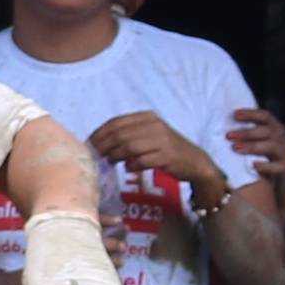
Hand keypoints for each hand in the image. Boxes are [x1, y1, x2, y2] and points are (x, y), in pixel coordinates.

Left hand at [99, 113, 231, 199]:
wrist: (195, 162)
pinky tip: (129, 168)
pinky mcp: (167, 156)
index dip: (100, 133)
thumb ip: (129, 135)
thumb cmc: (167, 148)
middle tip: (96, 156)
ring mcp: (162, 140)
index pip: (116, 122)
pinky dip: (133, 164)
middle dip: (104, 146)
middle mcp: (154, 125)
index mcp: (147, 117)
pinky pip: (143, 160)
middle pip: (120, 134)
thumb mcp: (149, 135)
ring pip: (129, 146)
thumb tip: (100, 143)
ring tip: (110, 162)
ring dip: (116, 155)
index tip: (89, 144)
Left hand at [225, 106, 284, 197]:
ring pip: (271, 146)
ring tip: (236, 149)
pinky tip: (254, 166)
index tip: (234, 114)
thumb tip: (215, 124)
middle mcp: (279, 137)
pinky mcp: (284, 168)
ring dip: (253, 147)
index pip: (264, 116)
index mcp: (272, 127)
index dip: (251, 114)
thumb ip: (240, 132)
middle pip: (266, 131)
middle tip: (229, 136)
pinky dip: (267, 166)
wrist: (274, 177)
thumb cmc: (256, 153)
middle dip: (247, 132)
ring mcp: (283, 153)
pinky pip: (278, 167)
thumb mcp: (252, 140)